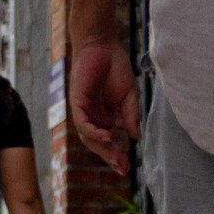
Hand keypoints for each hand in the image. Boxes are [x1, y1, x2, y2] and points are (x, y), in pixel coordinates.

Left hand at [70, 40, 140, 176]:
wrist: (102, 44)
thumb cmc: (115, 66)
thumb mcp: (129, 95)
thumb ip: (131, 116)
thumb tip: (136, 138)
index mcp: (104, 117)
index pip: (109, 141)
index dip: (117, 155)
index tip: (127, 168)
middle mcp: (92, 117)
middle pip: (99, 144)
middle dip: (111, 157)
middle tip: (123, 168)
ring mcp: (83, 111)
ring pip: (90, 137)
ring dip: (103, 148)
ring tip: (116, 157)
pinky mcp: (77, 103)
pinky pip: (83, 123)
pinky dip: (94, 132)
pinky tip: (107, 137)